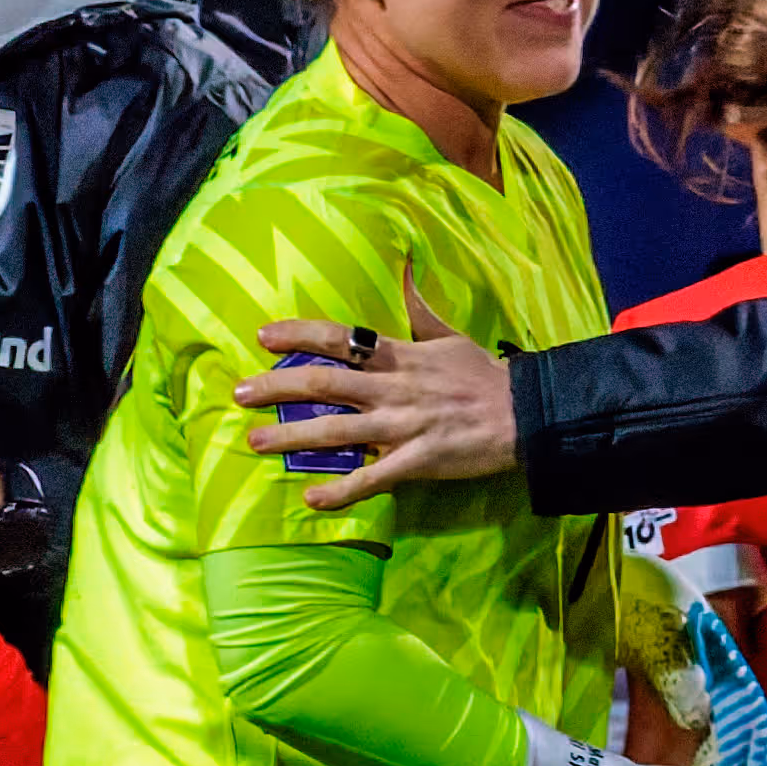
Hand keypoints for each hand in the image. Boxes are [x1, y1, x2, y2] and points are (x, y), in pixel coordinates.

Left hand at [236, 263, 517, 503]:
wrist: (528, 415)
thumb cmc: (485, 376)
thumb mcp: (449, 335)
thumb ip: (418, 309)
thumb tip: (404, 267)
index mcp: (399, 356)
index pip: (340, 338)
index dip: (299, 335)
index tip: (262, 336)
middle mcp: (393, 388)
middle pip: (324, 382)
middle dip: (276, 388)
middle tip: (238, 393)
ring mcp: (403, 426)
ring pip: (336, 430)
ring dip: (291, 437)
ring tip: (253, 442)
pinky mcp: (418, 460)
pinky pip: (374, 477)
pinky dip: (342, 490)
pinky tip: (311, 498)